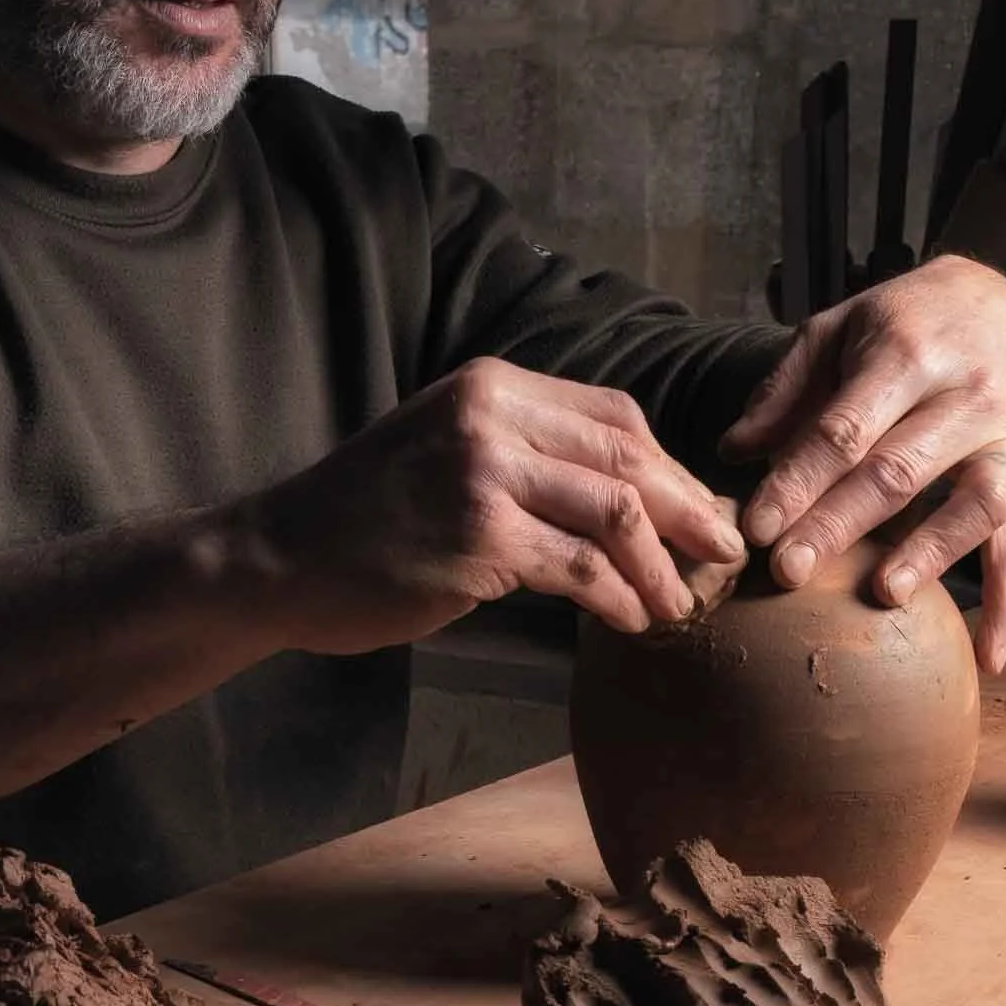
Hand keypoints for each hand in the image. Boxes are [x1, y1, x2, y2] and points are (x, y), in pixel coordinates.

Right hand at [253, 358, 746, 655]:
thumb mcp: (446, 450)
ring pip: (615, 513)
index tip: (701, 511)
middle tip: (724, 555)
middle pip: (627, 457)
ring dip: (661, 565)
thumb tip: (629, 494)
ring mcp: (483, 474)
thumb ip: (526, 454)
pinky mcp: (477, 538)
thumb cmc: (368, 516)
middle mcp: (491, 417)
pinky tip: (632, 619)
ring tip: (679, 602)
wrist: (281, 558)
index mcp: (491, 386)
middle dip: (688, 512)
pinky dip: (620, 597)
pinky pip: (581, 568)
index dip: (669, 468)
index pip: (614, 416)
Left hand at [720, 256, 1005, 674]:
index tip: (756, 528)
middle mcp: (968, 394)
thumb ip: (786, 390)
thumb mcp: (838, 329)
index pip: (846, 430)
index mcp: (908, 354)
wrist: (995, 302)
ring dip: (928, 556)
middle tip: (786, 573)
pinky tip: (987, 654)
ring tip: (881, 597)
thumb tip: (733, 450)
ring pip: (972, 505)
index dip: (799, 481)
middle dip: (838, 525)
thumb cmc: (901, 323)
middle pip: (898, 471)